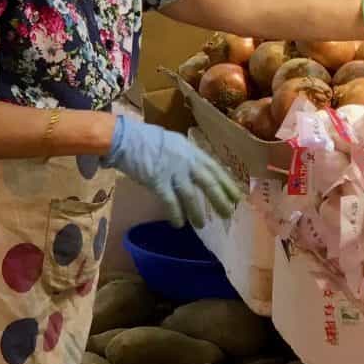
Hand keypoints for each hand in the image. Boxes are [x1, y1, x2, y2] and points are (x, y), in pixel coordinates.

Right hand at [105, 116, 242, 227]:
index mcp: (192, 150)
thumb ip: (189, 157)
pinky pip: (170, 201)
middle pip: (209, 183)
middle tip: (228, 215)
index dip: (227, 184)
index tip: (237, 198)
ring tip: (201, 224)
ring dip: (197, 212)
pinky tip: (179, 223)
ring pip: (191, 195)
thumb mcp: (175, 144)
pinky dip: (176, 214)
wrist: (126, 138)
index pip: (216, 169)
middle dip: (220, 200)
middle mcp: (186, 161)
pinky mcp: (157, 181)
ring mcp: (172, 171)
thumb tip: (202, 173)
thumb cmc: (149, 140)